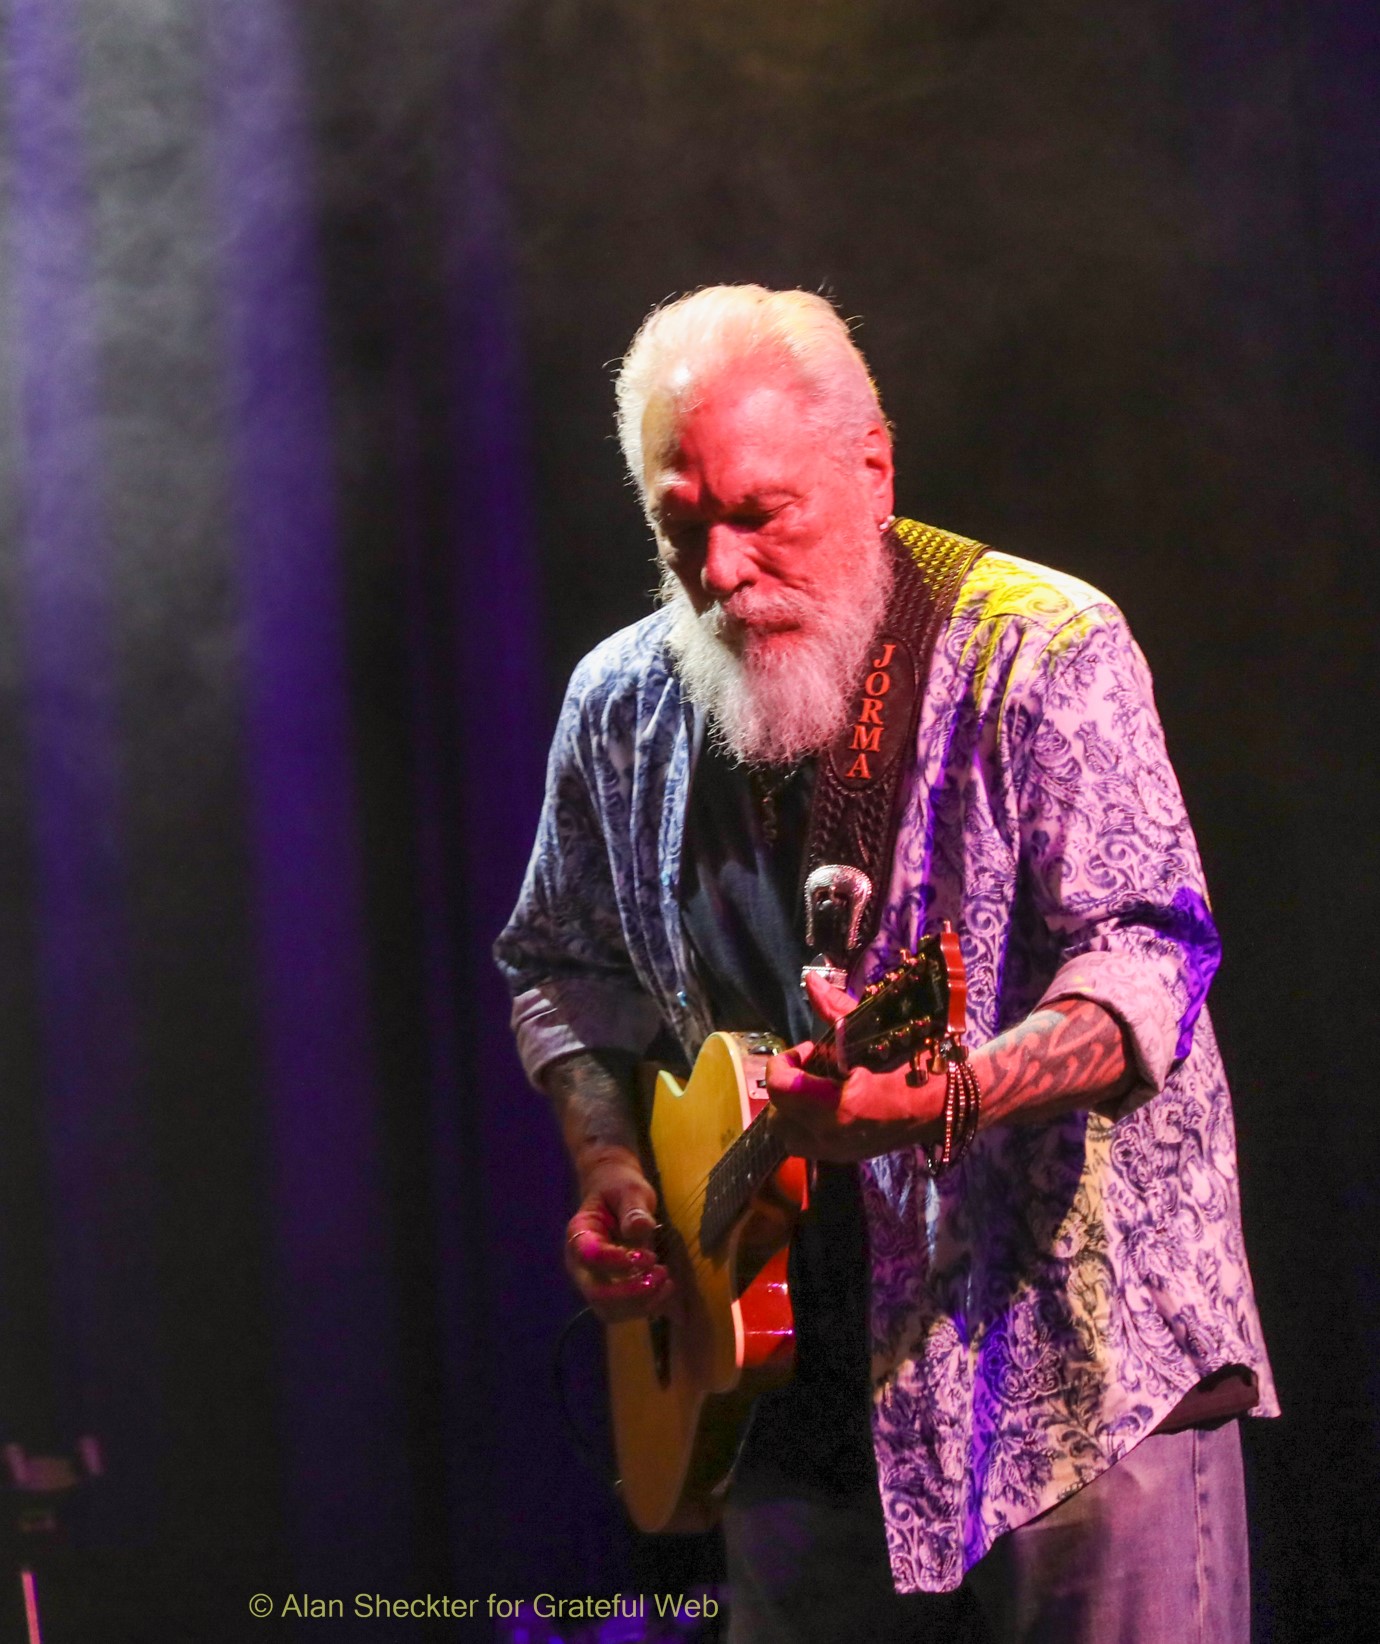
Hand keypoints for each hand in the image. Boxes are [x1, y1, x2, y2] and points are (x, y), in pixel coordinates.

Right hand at [564, 1152, 673, 1320]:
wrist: (616, 1196)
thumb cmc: (620, 1188)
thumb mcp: (630, 1189)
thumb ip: (633, 1208)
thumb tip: (639, 1228)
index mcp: (579, 1234)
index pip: (590, 1256)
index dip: (617, 1261)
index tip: (649, 1256)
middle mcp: (580, 1264)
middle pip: (596, 1293)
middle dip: (630, 1292)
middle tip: (661, 1275)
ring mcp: (593, 1280)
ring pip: (608, 1310)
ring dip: (640, 1304)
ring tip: (666, 1283)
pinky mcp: (609, 1290)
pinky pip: (622, 1311)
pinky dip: (645, 1307)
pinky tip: (666, 1290)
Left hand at [764, 971, 945, 1161]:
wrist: (946, 1105)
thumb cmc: (916, 1065)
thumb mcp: (876, 1033)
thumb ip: (836, 1010)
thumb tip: (810, 981)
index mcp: (842, 1105)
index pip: (781, 1088)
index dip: (783, 1063)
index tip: (807, 1049)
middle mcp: (833, 1135)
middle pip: (777, 1113)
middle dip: (786, 1085)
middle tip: (813, 1065)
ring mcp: (838, 1150)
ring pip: (787, 1132)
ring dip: (791, 1106)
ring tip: (817, 1085)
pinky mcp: (843, 1156)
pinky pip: (806, 1142)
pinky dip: (805, 1120)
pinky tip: (827, 1100)